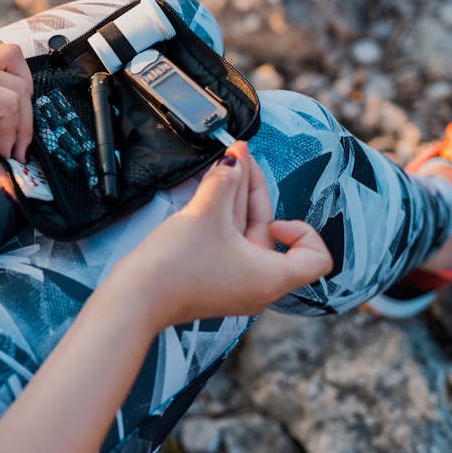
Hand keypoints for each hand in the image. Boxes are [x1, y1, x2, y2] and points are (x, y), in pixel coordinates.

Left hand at [0, 38, 32, 187]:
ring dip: (21, 85)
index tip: (7, 154)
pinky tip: (1, 94)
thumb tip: (18, 185)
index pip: (8, 102)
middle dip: (22, 118)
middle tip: (13, 144)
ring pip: (9, 55)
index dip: (15, 132)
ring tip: (13, 115)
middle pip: (15, 81)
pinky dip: (6, 69)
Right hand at [114, 142, 332, 329]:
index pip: (316, 259)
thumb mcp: (205, 214)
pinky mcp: (212, 278)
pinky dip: (222, 216)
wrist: (136, 298)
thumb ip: (224, 180)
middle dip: (253, 190)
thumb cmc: (176, 268)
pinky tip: (210, 187)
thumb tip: (233, 158)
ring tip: (225, 160)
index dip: (303, 231)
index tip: (273, 218)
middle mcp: (258, 284)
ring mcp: (234, 282)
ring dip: (235, 196)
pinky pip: (227, 242)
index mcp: (271, 277)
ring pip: (244, 233)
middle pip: (271, 232)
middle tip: (238, 154)